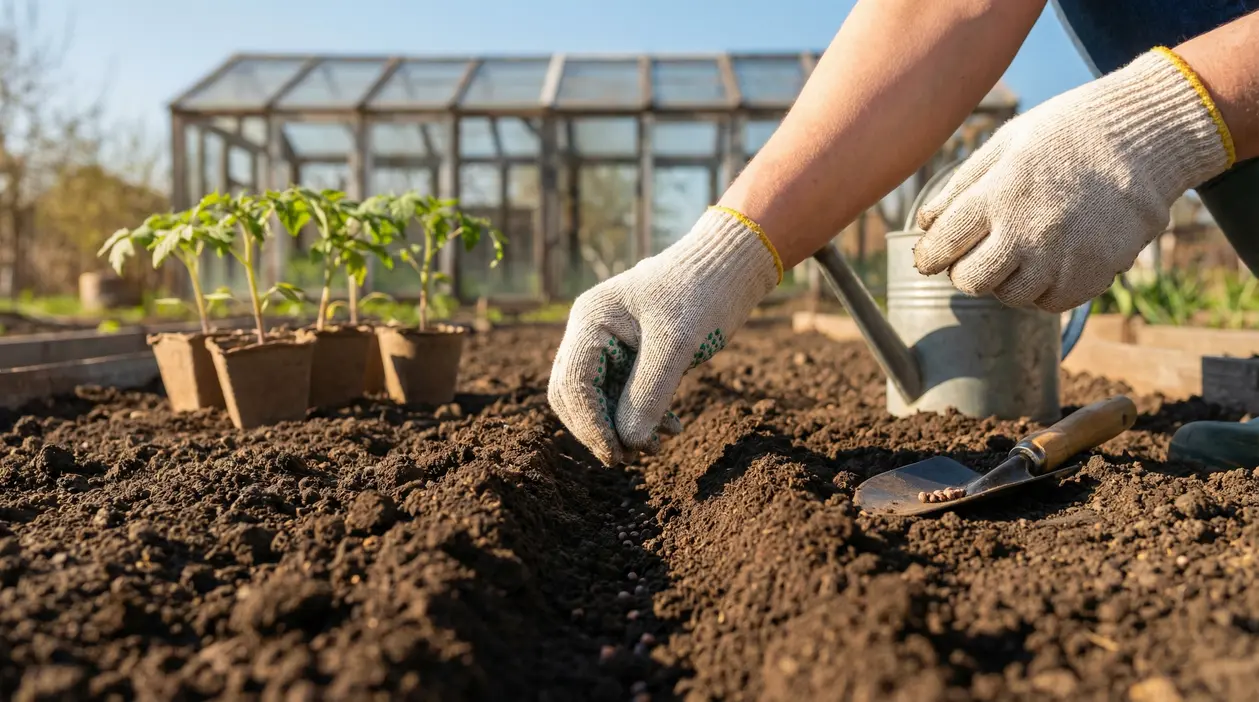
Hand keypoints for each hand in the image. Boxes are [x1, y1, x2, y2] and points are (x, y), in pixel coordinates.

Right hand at [547, 207, 781, 465]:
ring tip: (660, 442)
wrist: (732, 265)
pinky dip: (640, 415)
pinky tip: (670, 428)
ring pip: (597, 399)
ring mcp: (607, 341)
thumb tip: (627, 442)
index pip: (573, 384)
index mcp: (592, 320)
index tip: (618, 455)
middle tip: (634, 456)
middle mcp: (590, 330)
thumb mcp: (677, 345)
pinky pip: (621, 393)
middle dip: (601, 430)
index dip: (591, 425)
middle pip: (573, 396)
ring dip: (622, 427)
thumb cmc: (703, 292)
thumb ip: (649, 393)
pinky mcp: (629, 352)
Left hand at [913, 48, 1234, 312]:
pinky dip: (1043, 289)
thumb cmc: (1067, 132)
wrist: (1146, 137)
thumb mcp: (1006, 143)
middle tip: (976, 254)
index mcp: (998, 194)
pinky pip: (1051, 302)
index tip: (930, 255)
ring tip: (1019, 252)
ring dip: (1005, 281)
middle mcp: (1027, 231)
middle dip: (965, 270)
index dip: (929, 255)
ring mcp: (1062, 256)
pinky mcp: (1094, 274)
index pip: (942, 246)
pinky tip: (1049, 261)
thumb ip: (960, 186)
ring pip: (1010, 297)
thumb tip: (924, 223)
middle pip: (970, 281)